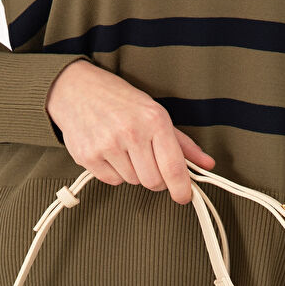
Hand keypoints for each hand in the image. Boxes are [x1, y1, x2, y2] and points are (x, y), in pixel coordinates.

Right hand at [45, 59, 215, 203]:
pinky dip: (115, 172)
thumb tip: (207, 164)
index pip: (173, 167)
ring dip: (134, 173)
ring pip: (133, 182)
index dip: (181, 188)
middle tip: (151, 165)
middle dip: (157, 180)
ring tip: (125, 150)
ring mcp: (107, 145)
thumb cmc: (121, 101)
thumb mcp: (156, 114)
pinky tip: (111, 153)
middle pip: (153, 182)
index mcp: (154, 121)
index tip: (184, 197)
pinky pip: (112, 181)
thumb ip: (183, 144)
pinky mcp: (88, 156)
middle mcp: (131, 132)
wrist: (77, 89)